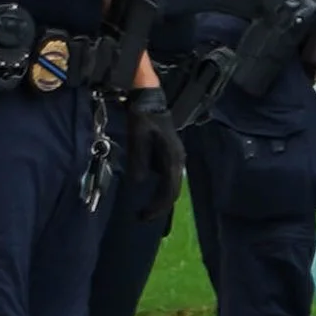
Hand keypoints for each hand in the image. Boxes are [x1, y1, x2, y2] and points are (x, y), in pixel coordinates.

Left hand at [124, 83, 185, 225]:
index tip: (143, 216)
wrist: (150, 98)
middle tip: (143, 217)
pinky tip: (150, 192)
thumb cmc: (143, 117)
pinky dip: (160, 188)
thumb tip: (138, 183)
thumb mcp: (137, 139)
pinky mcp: (170, 154)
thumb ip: (138, 161)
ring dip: (161, 199)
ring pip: (171, 185)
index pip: (168, 191)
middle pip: (172, 191)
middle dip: (159, 207)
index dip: (157, 207)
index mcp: (172, 158)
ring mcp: (176, 157)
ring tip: (147, 209)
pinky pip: (167, 177)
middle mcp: (178, 161)